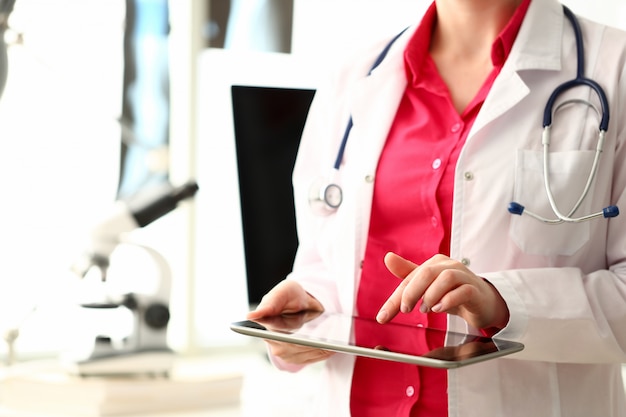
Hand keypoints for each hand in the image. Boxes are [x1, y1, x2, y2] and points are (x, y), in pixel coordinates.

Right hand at [247, 280, 333, 364]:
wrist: (302, 302)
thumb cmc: (291, 295)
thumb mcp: (283, 292)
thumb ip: (269, 303)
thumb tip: (250, 316)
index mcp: (265, 325)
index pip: (276, 336)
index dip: (288, 339)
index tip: (301, 340)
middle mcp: (273, 342)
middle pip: (293, 348)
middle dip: (310, 343)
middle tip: (327, 341)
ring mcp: (284, 352)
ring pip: (304, 354)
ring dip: (319, 349)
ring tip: (334, 343)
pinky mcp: (295, 358)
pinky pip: (310, 358)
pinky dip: (322, 353)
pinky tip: (332, 347)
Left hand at [376, 252, 508, 330]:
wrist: (483, 303)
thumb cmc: (453, 292)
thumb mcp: (428, 286)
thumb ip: (408, 275)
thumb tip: (388, 257)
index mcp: (434, 263)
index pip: (410, 278)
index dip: (395, 298)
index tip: (383, 317)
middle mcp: (449, 266)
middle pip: (426, 273)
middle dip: (411, 292)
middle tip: (405, 309)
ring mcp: (464, 276)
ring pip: (445, 278)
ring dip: (431, 296)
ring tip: (426, 309)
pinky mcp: (475, 290)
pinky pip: (463, 291)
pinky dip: (449, 300)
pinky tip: (440, 309)